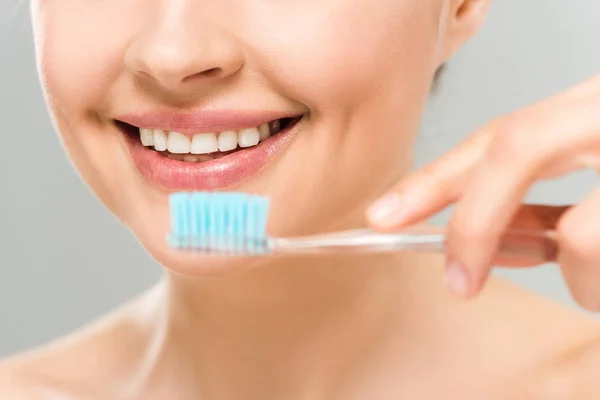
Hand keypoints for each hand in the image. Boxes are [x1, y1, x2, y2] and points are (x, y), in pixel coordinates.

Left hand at [367, 72, 599, 310]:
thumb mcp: (594, 180)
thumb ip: (541, 204)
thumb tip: (495, 245)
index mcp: (587, 110)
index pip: (498, 137)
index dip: (435, 179)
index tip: (383, 215)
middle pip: (513, 148)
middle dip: (475, 224)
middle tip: (460, 281)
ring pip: (578, 238)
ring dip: (578, 275)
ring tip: (595, 276)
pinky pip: (597, 256)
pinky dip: (596, 284)